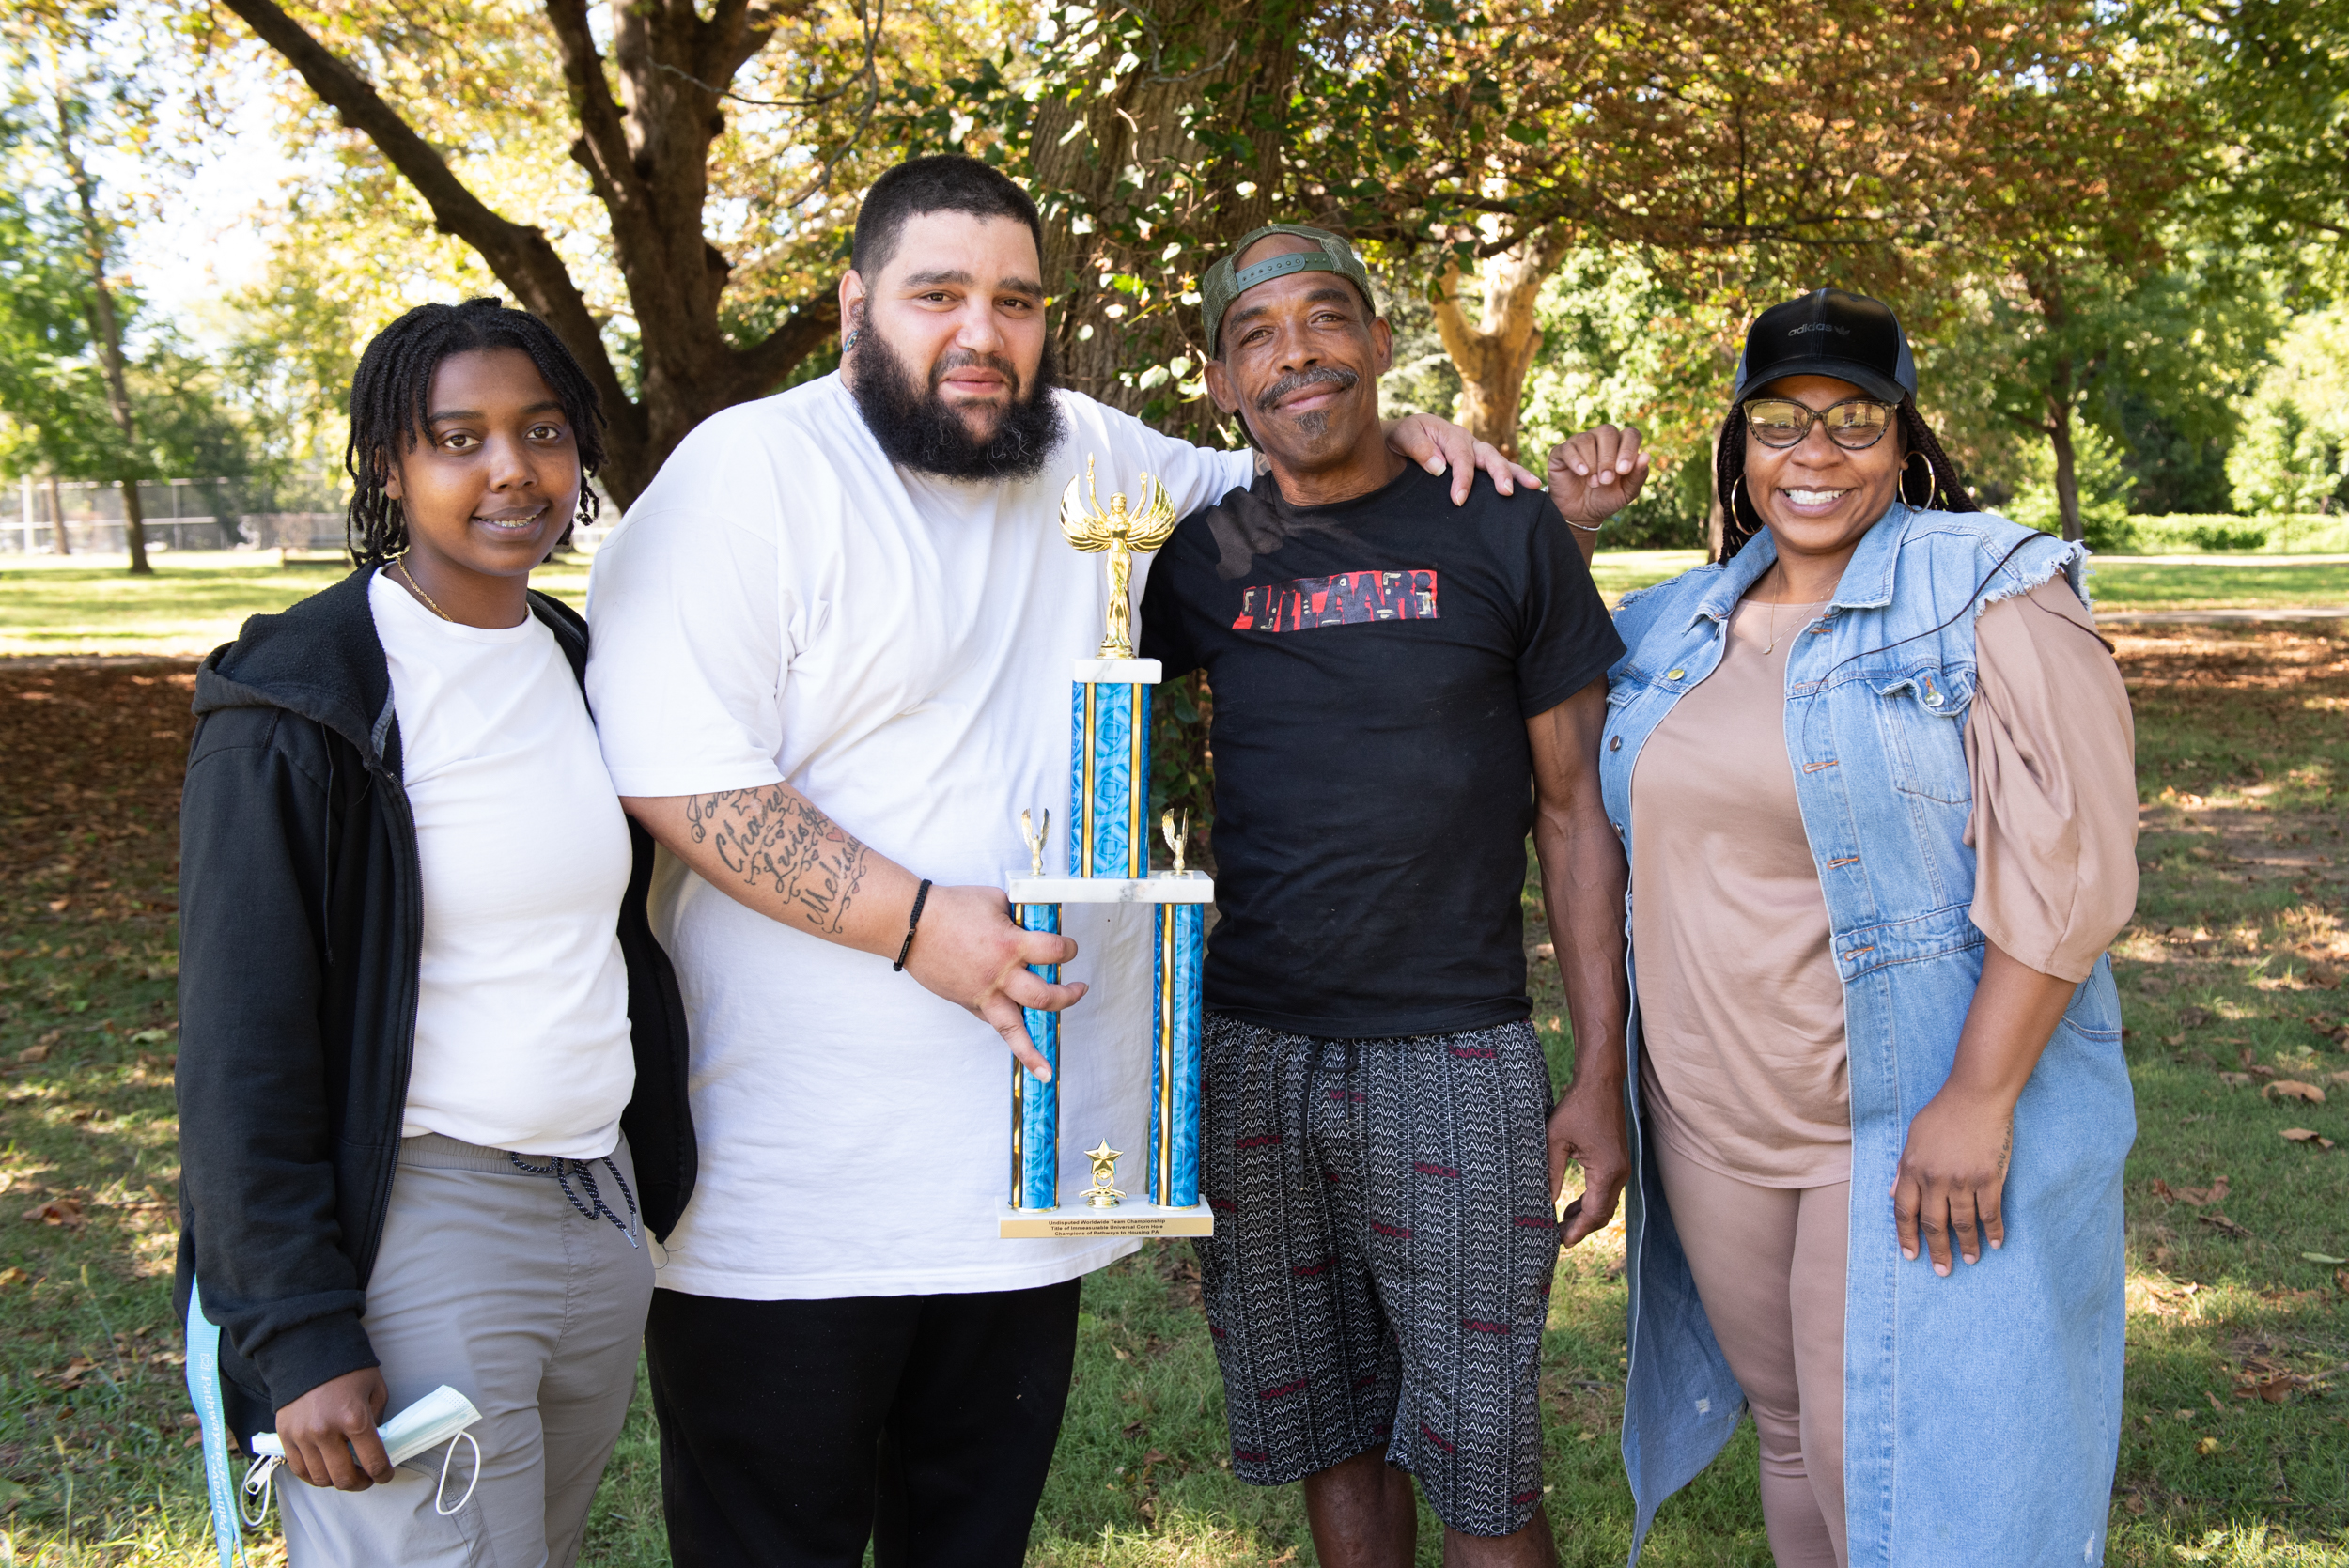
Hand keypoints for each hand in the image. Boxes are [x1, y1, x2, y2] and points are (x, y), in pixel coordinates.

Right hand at [275, 1367, 391, 1490]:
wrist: (309, 1352)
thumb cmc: (349, 1370)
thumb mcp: (375, 1390)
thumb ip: (377, 1420)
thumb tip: (376, 1446)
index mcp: (354, 1418)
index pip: (373, 1461)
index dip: (384, 1473)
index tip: (386, 1474)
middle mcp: (326, 1431)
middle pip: (343, 1478)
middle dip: (360, 1483)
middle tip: (367, 1478)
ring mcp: (302, 1436)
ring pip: (320, 1479)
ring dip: (336, 1482)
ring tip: (346, 1473)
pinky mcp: (285, 1436)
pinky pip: (298, 1469)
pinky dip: (313, 1476)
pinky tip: (324, 1470)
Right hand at [900, 883, 1086, 1079]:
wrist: (911, 925)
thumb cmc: (950, 908)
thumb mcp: (994, 900)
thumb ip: (1016, 916)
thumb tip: (1031, 923)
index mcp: (1011, 946)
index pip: (1055, 952)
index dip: (1069, 949)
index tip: (1070, 948)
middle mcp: (1001, 976)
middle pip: (1046, 997)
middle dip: (1069, 996)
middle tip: (1079, 990)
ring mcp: (983, 994)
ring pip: (1014, 1031)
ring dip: (1033, 1052)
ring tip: (1047, 1070)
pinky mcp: (967, 1002)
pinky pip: (991, 1022)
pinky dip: (1004, 1030)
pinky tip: (1015, 1039)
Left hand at [1384, 413, 1542, 502]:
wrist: (1397, 439)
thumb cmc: (1400, 439)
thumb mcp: (1403, 437)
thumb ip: (1418, 448)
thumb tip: (1439, 468)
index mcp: (1450, 433)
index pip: (1461, 458)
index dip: (1462, 479)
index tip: (1458, 500)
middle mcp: (1467, 441)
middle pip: (1488, 455)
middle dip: (1499, 473)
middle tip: (1506, 492)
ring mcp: (1474, 451)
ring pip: (1499, 460)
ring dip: (1516, 473)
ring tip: (1534, 485)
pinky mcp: (1477, 462)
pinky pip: (1496, 467)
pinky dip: (1513, 476)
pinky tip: (1528, 490)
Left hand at [1546, 1080, 1630, 1245]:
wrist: (1600, 1084)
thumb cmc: (1577, 1108)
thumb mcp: (1555, 1140)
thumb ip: (1551, 1172)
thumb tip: (1544, 1201)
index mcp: (1606, 1171)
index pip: (1593, 1213)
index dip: (1577, 1230)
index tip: (1561, 1242)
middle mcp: (1619, 1173)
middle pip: (1602, 1213)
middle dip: (1581, 1228)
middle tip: (1558, 1238)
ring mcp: (1621, 1167)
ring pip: (1605, 1204)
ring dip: (1585, 1216)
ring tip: (1561, 1225)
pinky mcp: (1617, 1161)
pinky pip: (1606, 1190)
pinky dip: (1591, 1201)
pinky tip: (1572, 1206)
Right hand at [1547, 424, 1650, 526]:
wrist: (1581, 514)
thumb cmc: (1606, 499)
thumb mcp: (1626, 493)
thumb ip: (1638, 475)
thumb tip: (1646, 455)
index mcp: (1621, 445)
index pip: (1630, 434)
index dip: (1628, 448)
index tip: (1623, 470)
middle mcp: (1600, 439)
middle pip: (1607, 431)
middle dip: (1608, 457)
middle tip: (1606, 480)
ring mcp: (1580, 443)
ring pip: (1587, 439)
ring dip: (1592, 462)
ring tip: (1594, 483)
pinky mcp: (1561, 453)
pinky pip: (1568, 448)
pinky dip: (1576, 460)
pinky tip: (1582, 473)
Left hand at [1892, 1086, 2015, 1274]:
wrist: (1975, 1096)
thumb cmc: (1943, 1113)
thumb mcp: (1913, 1137)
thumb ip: (1902, 1168)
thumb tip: (1890, 1193)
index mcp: (1913, 1169)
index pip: (1904, 1211)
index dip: (1907, 1236)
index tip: (1911, 1255)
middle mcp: (1935, 1179)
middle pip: (1933, 1224)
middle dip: (1936, 1251)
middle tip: (1942, 1270)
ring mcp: (1963, 1180)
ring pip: (1963, 1223)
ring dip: (1967, 1246)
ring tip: (1970, 1260)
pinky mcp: (1989, 1178)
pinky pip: (1990, 1212)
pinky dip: (1993, 1230)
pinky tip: (1995, 1243)